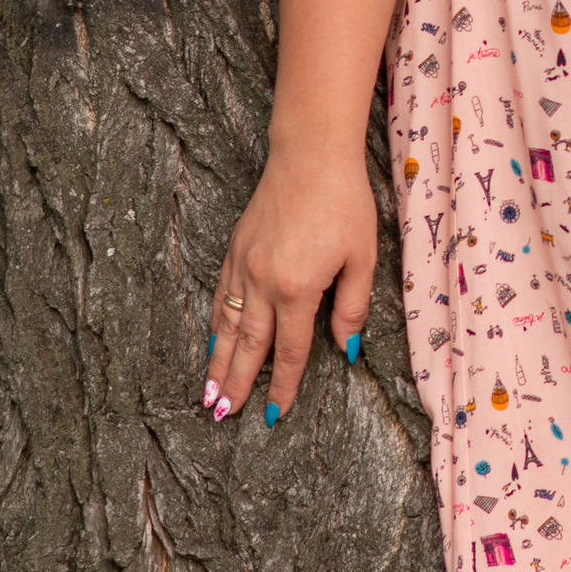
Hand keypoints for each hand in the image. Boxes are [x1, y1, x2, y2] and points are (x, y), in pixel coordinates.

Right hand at [206, 145, 379, 425]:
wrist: (310, 154)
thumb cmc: (344, 202)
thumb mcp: (361, 257)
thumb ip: (351, 307)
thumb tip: (345, 348)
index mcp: (297, 289)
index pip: (290, 351)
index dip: (283, 386)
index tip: (273, 414)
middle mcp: (263, 282)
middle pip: (248, 346)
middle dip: (236, 385)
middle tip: (223, 417)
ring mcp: (245, 265)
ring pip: (226, 325)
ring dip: (217, 362)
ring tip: (209, 394)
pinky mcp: (236, 249)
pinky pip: (222, 296)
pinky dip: (215, 324)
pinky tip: (213, 341)